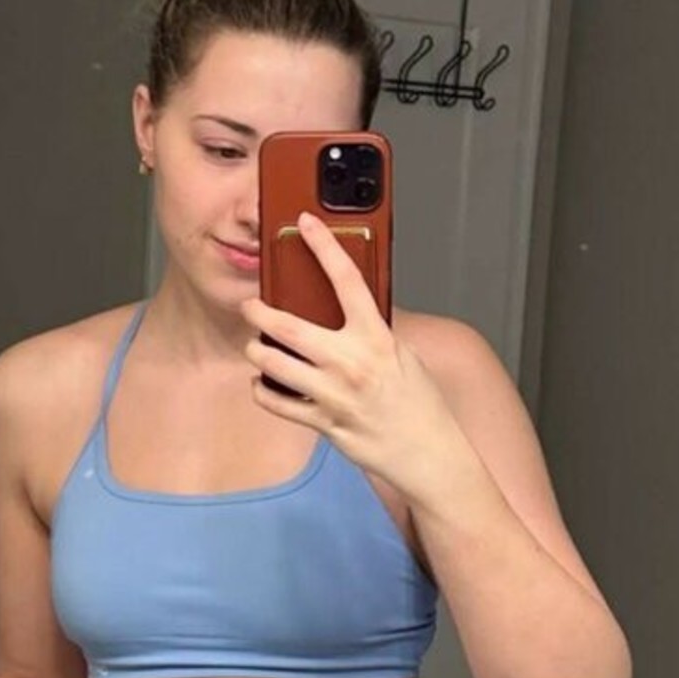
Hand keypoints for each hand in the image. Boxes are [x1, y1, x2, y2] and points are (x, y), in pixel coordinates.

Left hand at [241, 212, 448, 501]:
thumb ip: (372, 332)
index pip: (347, 280)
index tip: (306, 224)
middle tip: (251, 306)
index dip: (324, 247)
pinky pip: (278, 403)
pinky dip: (264, 390)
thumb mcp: (403, 355)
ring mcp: (334, 395)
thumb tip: (347, 309)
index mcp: (376, 339)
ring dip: (257, 351)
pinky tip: (264, 383)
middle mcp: (352, 364)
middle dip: (260, 312)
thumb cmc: (419, 403)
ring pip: (273, 365)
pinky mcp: (324, 424)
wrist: (427, 453)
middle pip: (289, 327)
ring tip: (255, 347)